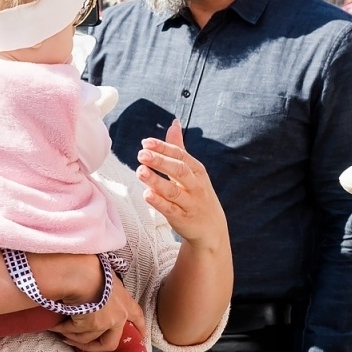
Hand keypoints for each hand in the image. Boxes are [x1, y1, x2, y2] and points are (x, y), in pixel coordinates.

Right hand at [55, 270, 145, 351]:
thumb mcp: (107, 277)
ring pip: (87, 339)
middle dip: (94, 347)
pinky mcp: (89, 326)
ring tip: (61, 333)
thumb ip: (108, 289)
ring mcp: (104, 323)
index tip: (141, 336)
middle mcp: (118, 316)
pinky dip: (62, 330)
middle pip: (110, 343)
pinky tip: (54, 327)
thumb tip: (99, 289)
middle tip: (82, 345)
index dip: (139, 328)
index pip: (137, 317)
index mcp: (125, 301)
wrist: (82, 274)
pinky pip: (72, 332)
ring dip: (72, 337)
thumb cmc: (93, 269)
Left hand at [137, 121, 227, 246]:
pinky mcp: (182, 218)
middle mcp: (195, 185)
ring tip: (140, 171)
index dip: (163, 148)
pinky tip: (146, 195)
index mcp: (197, 170)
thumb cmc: (196, 194)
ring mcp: (190, 203)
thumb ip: (179, 148)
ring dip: (156, 181)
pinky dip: (159, 202)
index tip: (145, 142)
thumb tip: (174, 123)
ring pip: (174, 191)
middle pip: (179, 170)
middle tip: (141, 154)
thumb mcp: (192, 171)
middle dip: (160, 161)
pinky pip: (170, 210)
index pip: (180, 155)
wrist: (211, 228)